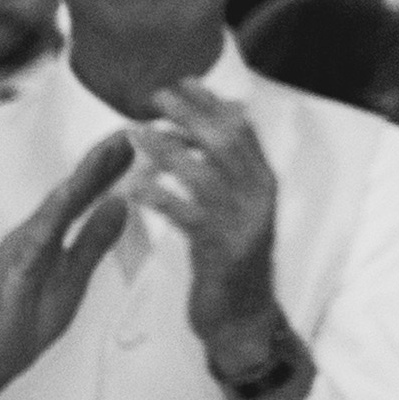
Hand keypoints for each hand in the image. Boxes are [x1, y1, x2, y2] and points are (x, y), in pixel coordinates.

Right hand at [0, 132, 144, 388]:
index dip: (106, 169)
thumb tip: (120, 206)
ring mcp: (19, 249)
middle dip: (98, 161)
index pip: (80, 196)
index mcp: (47, 236)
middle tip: (127, 131)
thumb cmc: (27, 321)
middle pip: (68, 191)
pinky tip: (74, 197)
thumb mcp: (74, 278)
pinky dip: (57, 215)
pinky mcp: (12, 269)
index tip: (133, 141)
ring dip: (83, 178)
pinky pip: (38, 238)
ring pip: (56, 206)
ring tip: (109, 153)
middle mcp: (30, 234)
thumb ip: (93, 242)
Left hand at [125, 84, 283, 341]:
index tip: (183, 81)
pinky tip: (135, 186)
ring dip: (168, 150)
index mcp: (263, 183)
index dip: (213, 103)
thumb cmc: (230, 261)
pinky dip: (161, 197)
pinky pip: (189, 216)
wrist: (242, 318)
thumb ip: (225, 172)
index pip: (242, 129)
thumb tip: (204, 128)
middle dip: (191, 115)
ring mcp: (242, 225)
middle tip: (156, 97)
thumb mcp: (234, 210)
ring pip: (204, 175)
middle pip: (226, 143)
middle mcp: (258, 198)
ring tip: (136, 133)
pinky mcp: (221, 252)